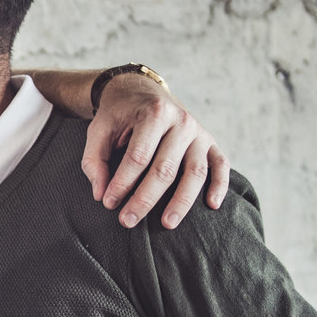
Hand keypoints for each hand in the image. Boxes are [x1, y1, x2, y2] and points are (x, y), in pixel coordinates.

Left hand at [83, 73, 229, 230]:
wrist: (142, 91)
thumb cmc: (119, 116)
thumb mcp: (99, 129)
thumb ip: (95, 160)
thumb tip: (100, 194)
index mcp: (154, 113)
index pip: (138, 156)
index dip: (122, 182)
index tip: (108, 203)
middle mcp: (181, 122)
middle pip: (165, 168)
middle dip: (145, 198)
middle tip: (127, 221)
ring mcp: (199, 132)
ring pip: (196, 171)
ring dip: (182, 201)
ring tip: (166, 224)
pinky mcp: (210, 142)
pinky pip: (221, 165)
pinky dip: (220, 185)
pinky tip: (211, 206)